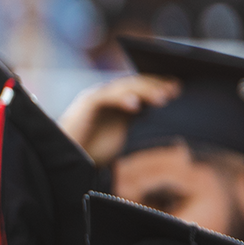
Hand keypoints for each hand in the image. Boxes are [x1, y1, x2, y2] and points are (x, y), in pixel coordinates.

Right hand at [58, 75, 180, 162]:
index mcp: (113, 101)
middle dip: (155, 85)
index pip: (138, 86)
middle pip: (133, 83)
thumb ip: (132, 118)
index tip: (176, 88)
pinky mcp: (87, 104)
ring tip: (162, 98)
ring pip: (123, 87)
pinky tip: (136, 106)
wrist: (67, 161)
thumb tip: (152, 107)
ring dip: (144, 91)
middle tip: (174, 90)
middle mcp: (105, 95)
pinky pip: (107, 97)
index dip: (156, 85)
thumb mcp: (118, 132)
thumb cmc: (91, 150)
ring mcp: (95, 97)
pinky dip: (122, 99)